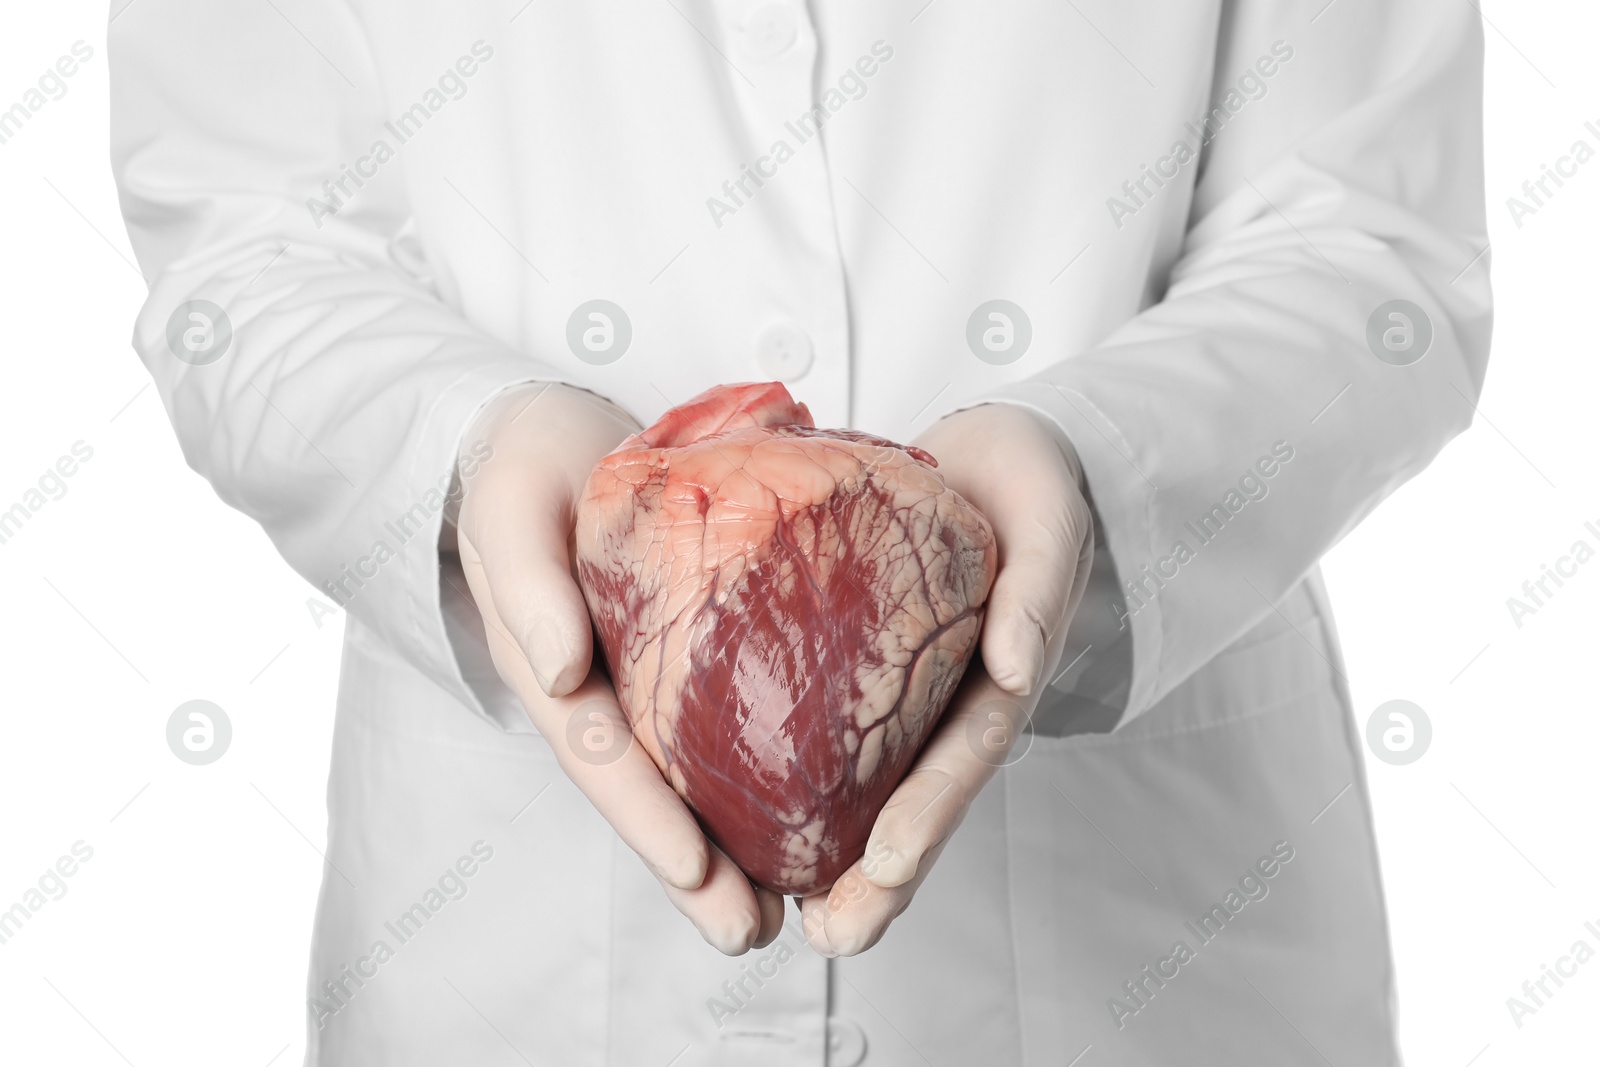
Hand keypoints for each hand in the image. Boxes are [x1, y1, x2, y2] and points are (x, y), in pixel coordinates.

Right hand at [452, 382, 786, 954]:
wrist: (548, 435)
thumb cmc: (522, 468)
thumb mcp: (512, 510)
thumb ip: (528, 588)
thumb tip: (560, 672)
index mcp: (552, 667)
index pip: (601, 755)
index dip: (647, 816)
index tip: (698, 868)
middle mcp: (598, 690)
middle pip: (647, 794)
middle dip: (695, 871)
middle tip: (754, 933)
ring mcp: (638, 679)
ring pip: (684, 775)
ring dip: (728, 846)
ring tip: (786, 909)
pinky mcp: (684, 652)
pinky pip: (715, 722)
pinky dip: (751, 774)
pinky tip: (802, 812)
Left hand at [797, 402, 1093, 955]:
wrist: (993, 453)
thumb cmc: (1031, 480)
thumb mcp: (1048, 516)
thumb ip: (1039, 586)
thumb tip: (1013, 666)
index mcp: (1000, 673)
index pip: (964, 755)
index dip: (930, 814)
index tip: (887, 869)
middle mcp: (951, 696)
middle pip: (917, 795)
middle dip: (880, 876)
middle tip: (832, 939)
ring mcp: (908, 686)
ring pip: (872, 778)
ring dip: (839, 852)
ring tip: (796, 917)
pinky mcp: (861, 656)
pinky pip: (830, 720)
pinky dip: (797, 775)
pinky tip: (748, 816)